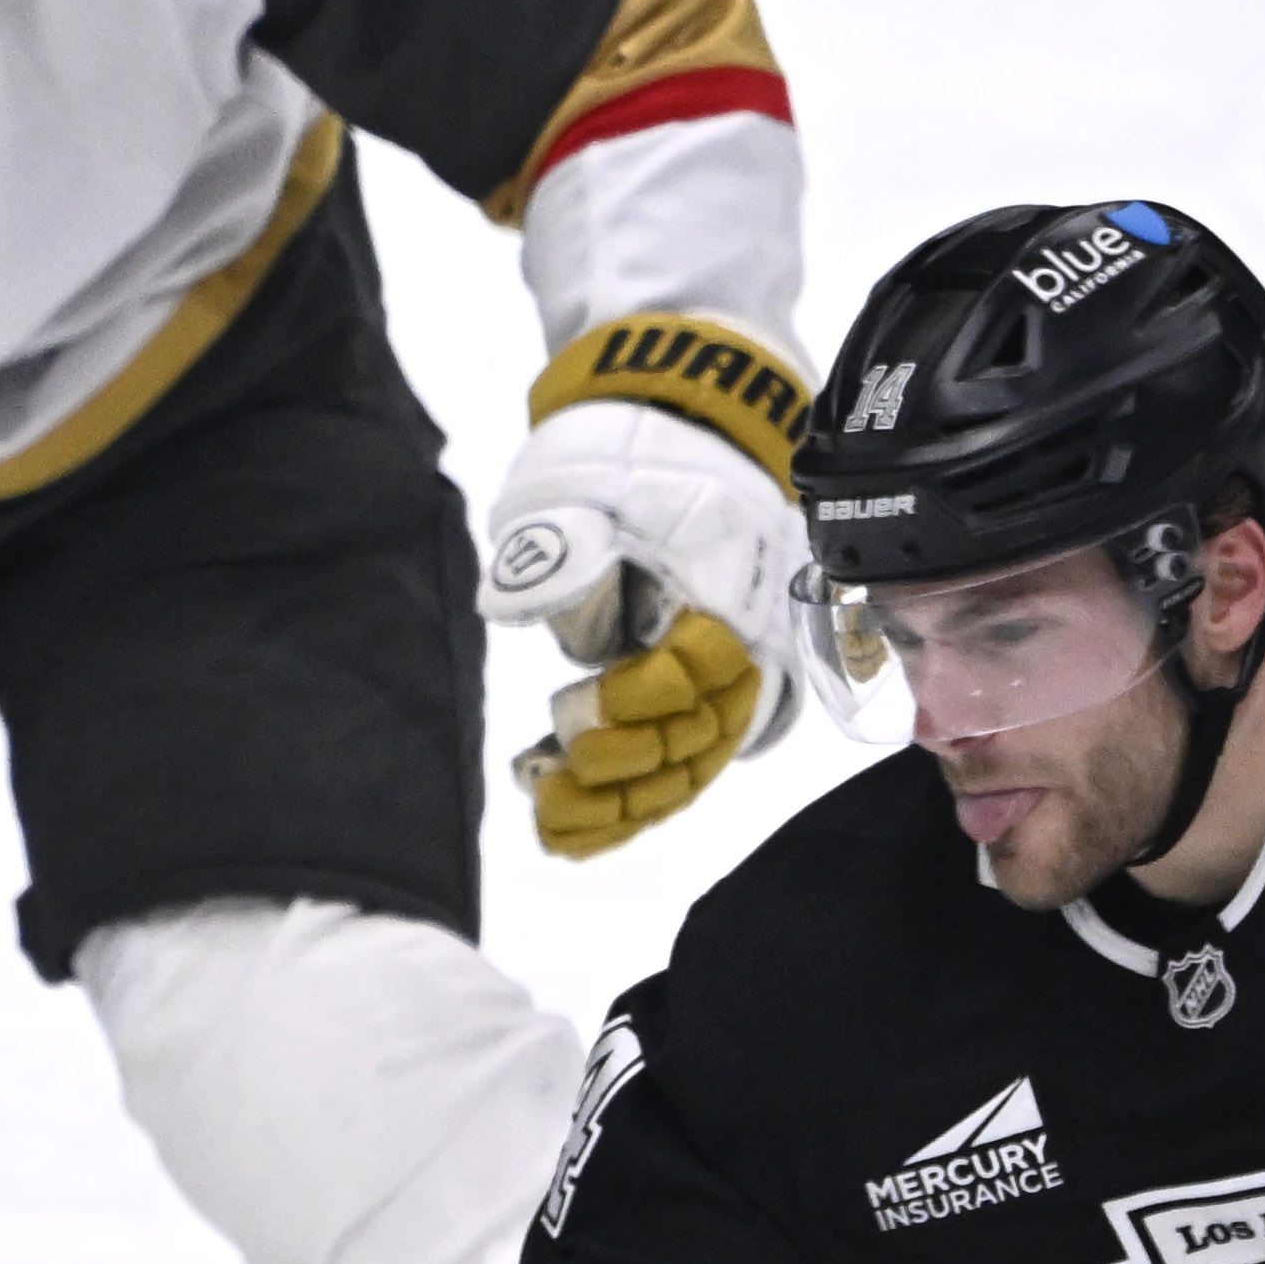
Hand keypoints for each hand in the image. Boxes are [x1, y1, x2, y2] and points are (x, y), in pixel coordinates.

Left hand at [480, 396, 807, 857]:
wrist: (670, 433)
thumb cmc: (627, 455)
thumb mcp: (585, 481)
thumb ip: (561, 544)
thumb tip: (526, 600)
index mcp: (724, 582)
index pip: (698, 666)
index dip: (637, 700)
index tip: (572, 710)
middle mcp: (739, 639)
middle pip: (698, 734)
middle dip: (620, 771)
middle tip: (548, 781)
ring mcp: (719, 674)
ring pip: (688, 765)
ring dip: (622, 806)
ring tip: (550, 820)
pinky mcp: (692, 697)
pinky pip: (677, 768)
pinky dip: (630, 806)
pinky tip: (572, 830)